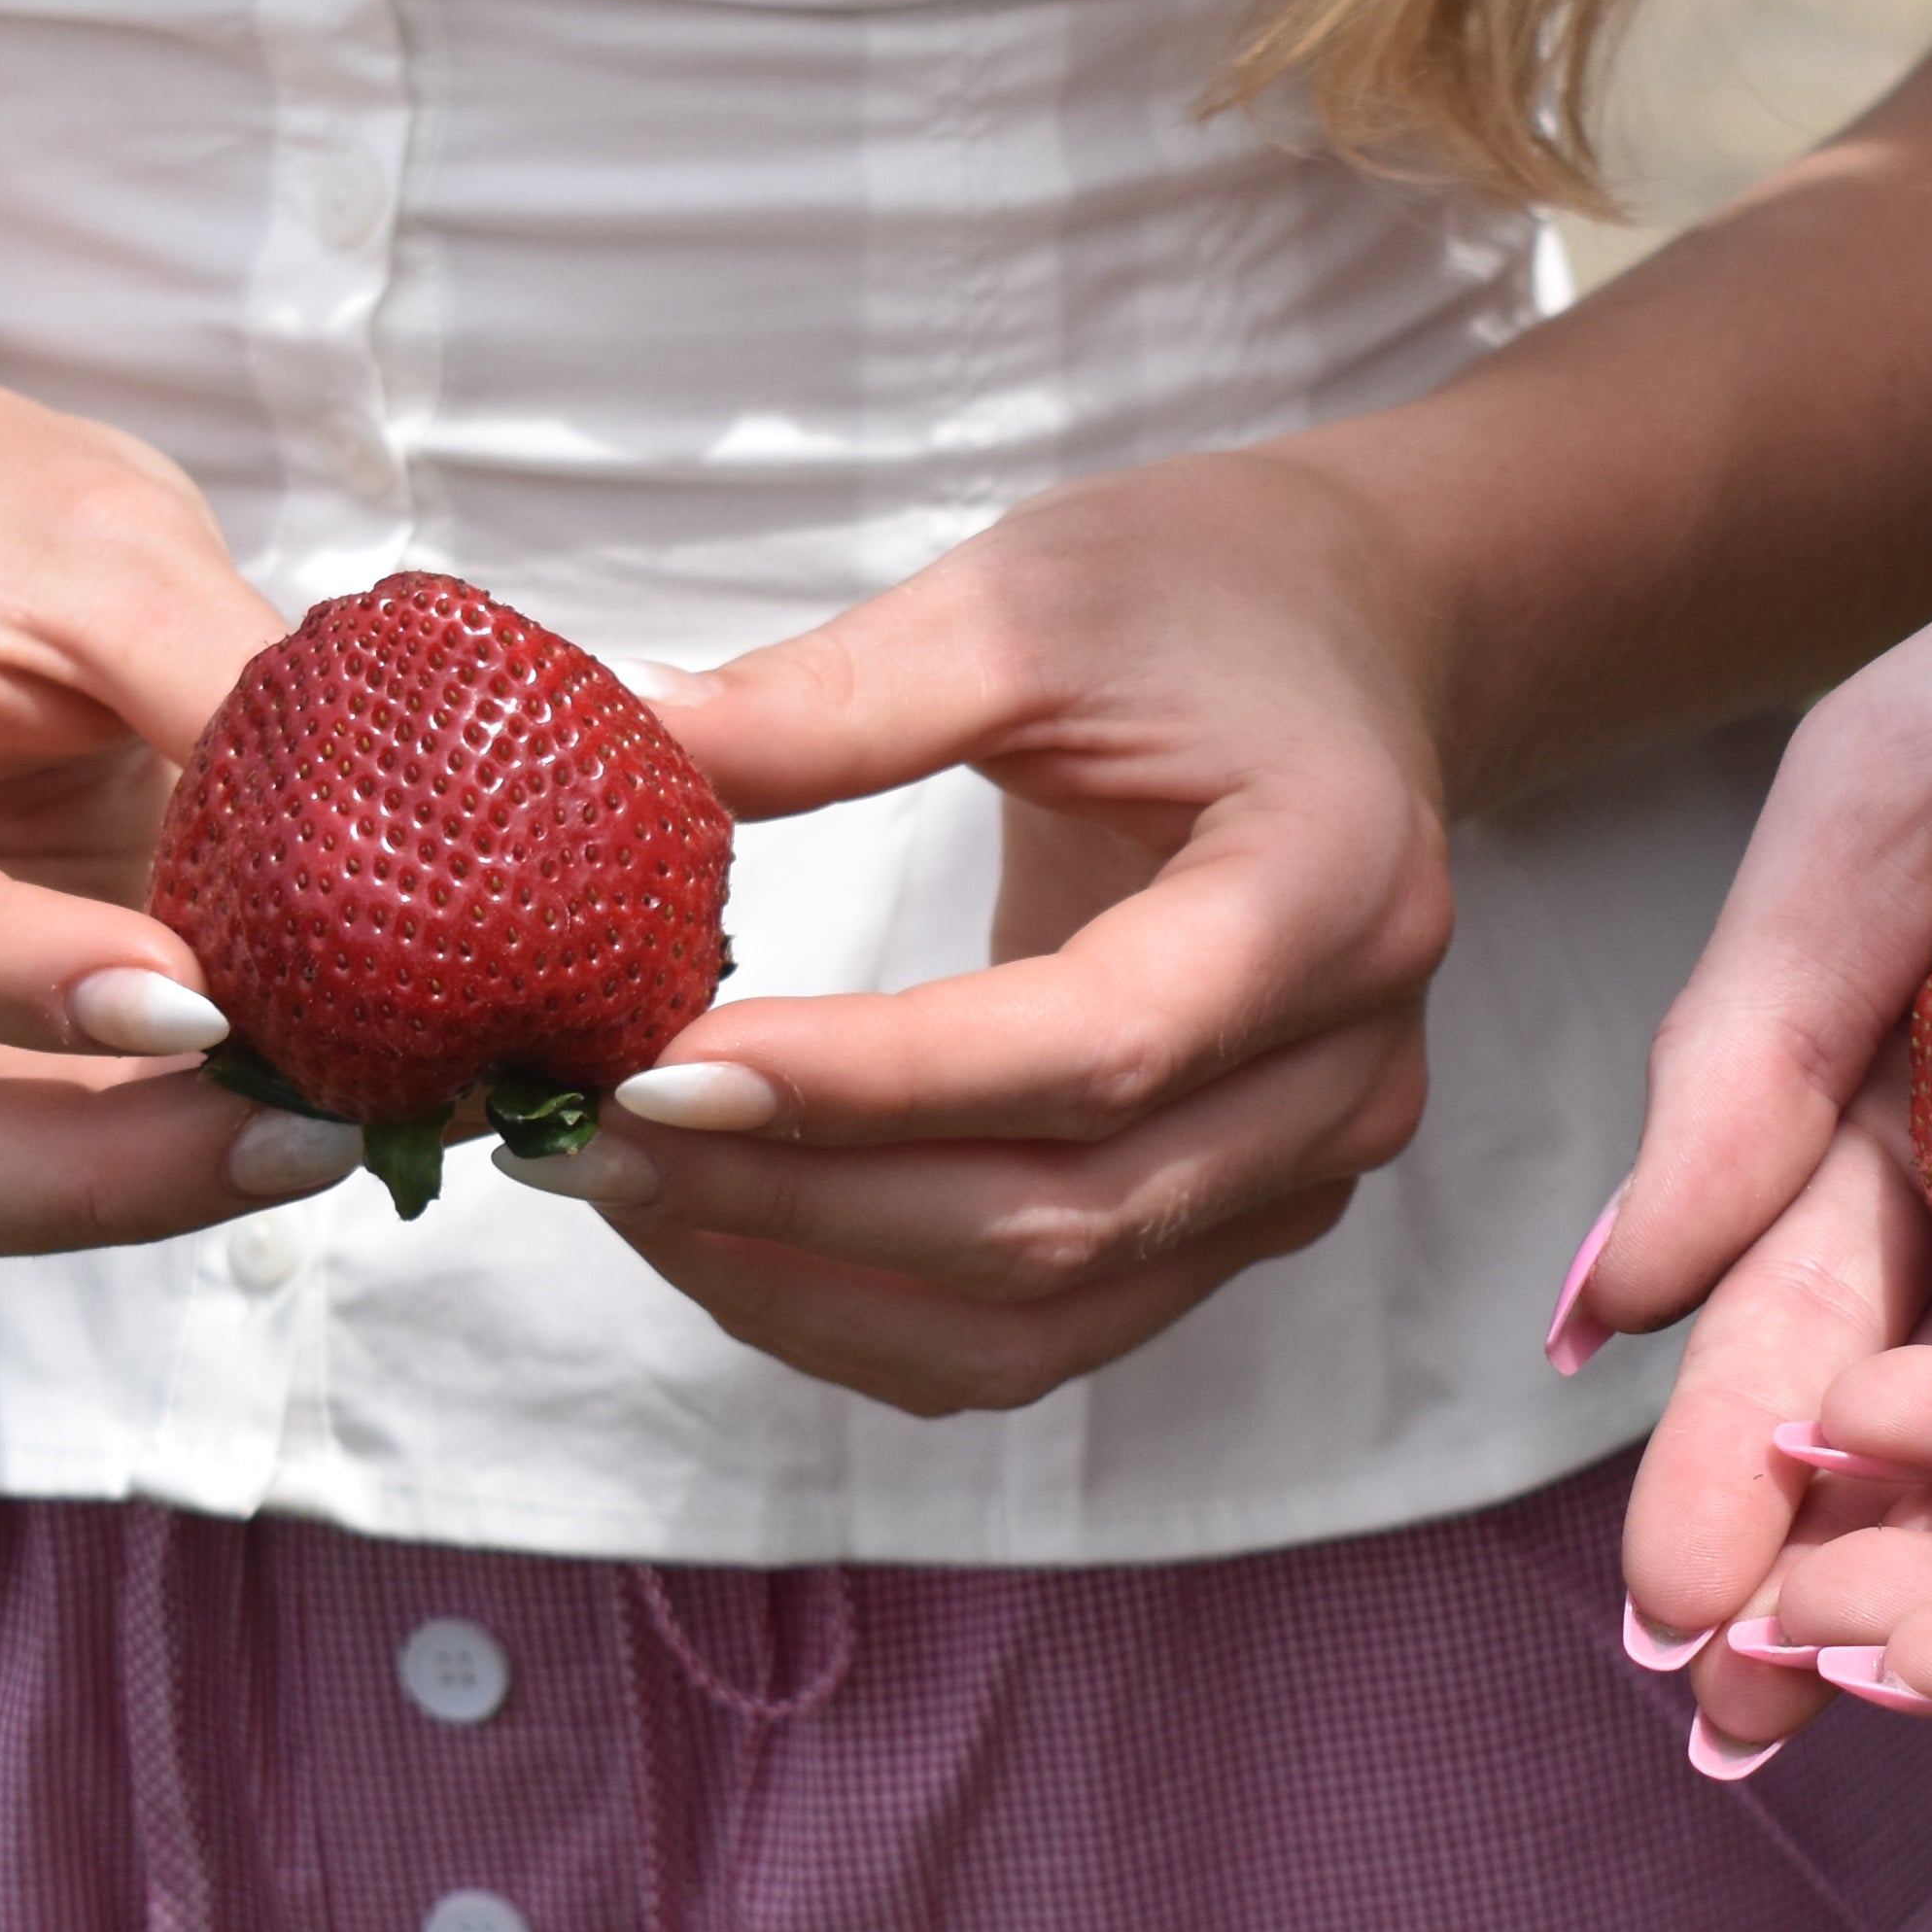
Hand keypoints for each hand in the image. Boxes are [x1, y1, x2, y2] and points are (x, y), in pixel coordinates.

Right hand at [0, 370, 313, 1262]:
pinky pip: (18, 1163)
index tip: (205, 1001)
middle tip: (318, 1132)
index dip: (12, 979)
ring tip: (354, 1126)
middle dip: (99, 1177)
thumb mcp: (107, 544)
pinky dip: (164, 1160)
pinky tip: (315, 1108)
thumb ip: (222, 687)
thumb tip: (405, 858)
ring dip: (152, 1190)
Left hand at [500, 448, 1456, 1414]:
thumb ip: (838, 698)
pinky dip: (864, 1308)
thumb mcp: (1031, 599)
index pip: (1093, 1047)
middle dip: (797, 1202)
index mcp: (1336, 892)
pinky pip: (1041, 1332)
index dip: (868, 1085)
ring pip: (1041, 1322)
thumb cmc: (1202, 599)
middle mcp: (1351, 1068)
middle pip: (1060, 1220)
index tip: (657, 1064)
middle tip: (580, 1141)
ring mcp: (1306, 1168)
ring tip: (624, 1190)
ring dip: (809, 1286)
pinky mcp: (1235, 1217)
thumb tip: (620, 739)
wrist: (1351, 645)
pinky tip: (725, 1227)